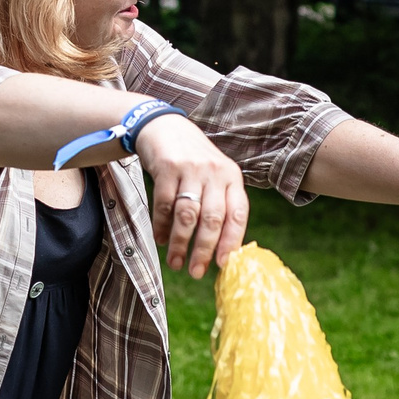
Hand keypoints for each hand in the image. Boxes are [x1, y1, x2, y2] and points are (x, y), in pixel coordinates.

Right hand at [133, 113, 248, 277]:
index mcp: (232, 177)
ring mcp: (191, 169)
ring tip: (175, 262)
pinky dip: (162, 226)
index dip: (231, 241)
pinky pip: (165, 204)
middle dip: (204, 250)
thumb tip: (222, 248)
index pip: (238, 214)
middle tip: (196, 271)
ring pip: (188, 215)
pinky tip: (161, 239)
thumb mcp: (215, 175)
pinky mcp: (167, 167)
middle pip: (213, 219)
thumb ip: (220, 204)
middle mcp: (215, 172)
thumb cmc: (193, 159)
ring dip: (180, 243)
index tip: (223, 265)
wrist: (164, 126)